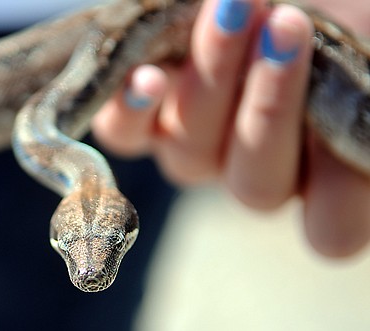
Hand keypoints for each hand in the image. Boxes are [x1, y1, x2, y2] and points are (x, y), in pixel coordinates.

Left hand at [92, 0, 369, 256]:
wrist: (254, 1)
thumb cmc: (321, 22)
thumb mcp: (349, 47)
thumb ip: (343, 78)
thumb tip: (326, 73)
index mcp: (317, 172)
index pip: (331, 225)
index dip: (338, 192)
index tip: (345, 107)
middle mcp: (252, 172)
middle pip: (256, 186)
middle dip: (272, 106)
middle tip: (288, 26)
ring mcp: (193, 152)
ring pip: (191, 155)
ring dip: (212, 84)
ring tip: (232, 11)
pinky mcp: (140, 124)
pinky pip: (123, 135)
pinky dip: (130, 110)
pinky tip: (147, 76)